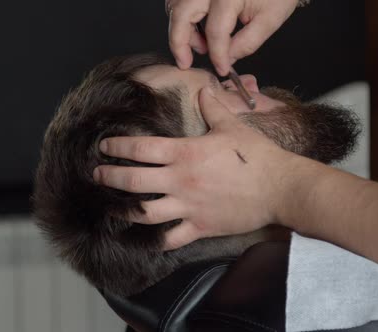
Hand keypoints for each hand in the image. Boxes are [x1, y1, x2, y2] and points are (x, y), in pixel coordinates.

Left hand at [93, 87, 296, 249]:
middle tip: (97, 174)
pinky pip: (171, 238)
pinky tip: (147, 239)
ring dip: (123, 210)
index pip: (140, 148)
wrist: (280, 187)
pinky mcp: (201, 226)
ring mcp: (189, 206)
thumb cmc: (258, 156)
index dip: (117, 146)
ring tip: (112, 207)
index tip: (104, 146)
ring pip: (144, 213)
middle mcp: (181, 181)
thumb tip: (203, 89)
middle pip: (132, 181)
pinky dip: (156, 240)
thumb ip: (212, 108)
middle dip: (108, 177)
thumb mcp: (232, 127)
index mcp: (186, 153)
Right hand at [166, 0, 299, 74]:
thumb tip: (227, 58)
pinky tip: (197, 29)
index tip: (222, 69)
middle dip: (179, 43)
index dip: (217, 55)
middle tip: (185, 62)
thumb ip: (247, 42)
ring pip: (175, 5)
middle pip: (181, 14)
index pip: (216, 32)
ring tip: (200, 44)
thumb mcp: (270, 19)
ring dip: (180, 28)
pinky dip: (182, 15)